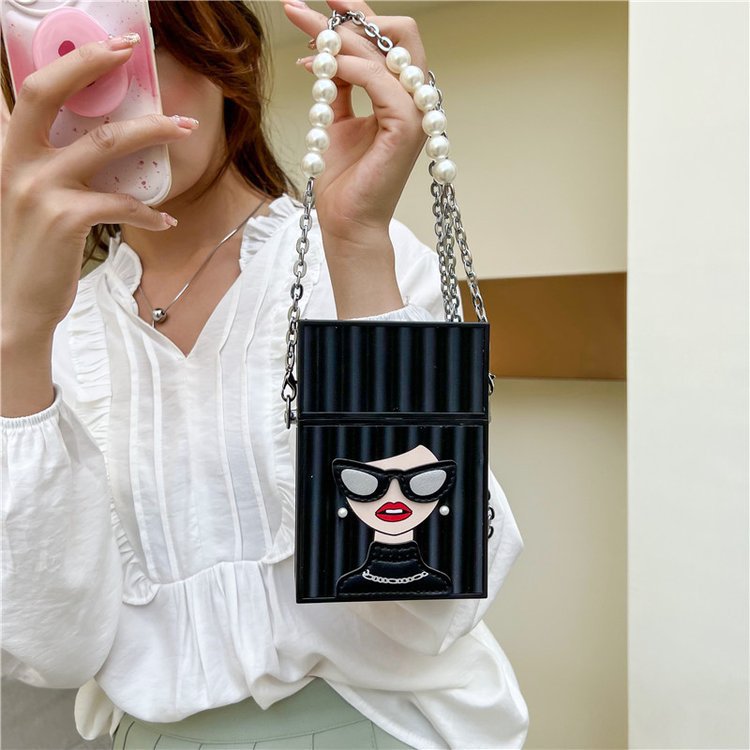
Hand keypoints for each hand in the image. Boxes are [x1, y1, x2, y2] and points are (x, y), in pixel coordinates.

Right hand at [1, 34, 198, 339]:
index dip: (64, 61)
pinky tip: (164, 221)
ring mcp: (38, 189)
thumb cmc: (32, 251)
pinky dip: (148, 212)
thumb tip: (95, 141)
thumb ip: (50, 166)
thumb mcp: (30, 198)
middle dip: (92, 64)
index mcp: (7, 152)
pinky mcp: (65, 220)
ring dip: (152, 132)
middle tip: (130, 51)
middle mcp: (14, 162)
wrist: (17, 305)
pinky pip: (121, 203)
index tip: (106, 45)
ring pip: (104, 143)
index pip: (26, 90)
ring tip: (185, 129)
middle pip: (49, 93)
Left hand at [281, 0, 428, 250]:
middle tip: (307, 10)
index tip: (322, 4)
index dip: (359, 15)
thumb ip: (341, 84)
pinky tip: (322, 66)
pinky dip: (350, 67)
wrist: (346, 219)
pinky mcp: (406, 129)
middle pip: (401, 34)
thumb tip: (328, 50)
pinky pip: (381, 81)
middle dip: (354, 15)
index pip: (390, 42)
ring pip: (388, 51)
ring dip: (341, 36)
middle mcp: (415, 100)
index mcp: (402, 96)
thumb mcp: (337, 118)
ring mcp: (416, 114)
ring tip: (304, 36)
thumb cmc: (343, 177)